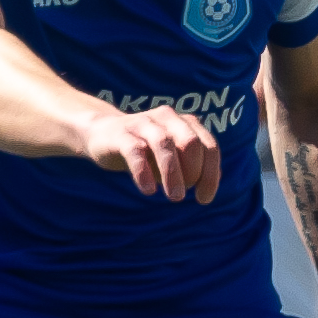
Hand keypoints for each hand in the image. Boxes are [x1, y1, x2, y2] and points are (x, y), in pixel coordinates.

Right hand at [82, 105, 223, 202]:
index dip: (211, 175)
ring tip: (176, 197)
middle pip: (190, 143)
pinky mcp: (121, 134)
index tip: (205, 199)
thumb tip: (214, 181)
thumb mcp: (172, 158)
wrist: (103, 135)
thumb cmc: (146, 151)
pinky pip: (135, 151)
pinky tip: (149, 190)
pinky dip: (144, 172)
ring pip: (164, 144)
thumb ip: (194, 166)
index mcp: (186, 123)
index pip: (209, 147)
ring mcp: (143, 123)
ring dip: (173, 174)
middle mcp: (167, 118)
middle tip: (183, 195)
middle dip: (193, 172)